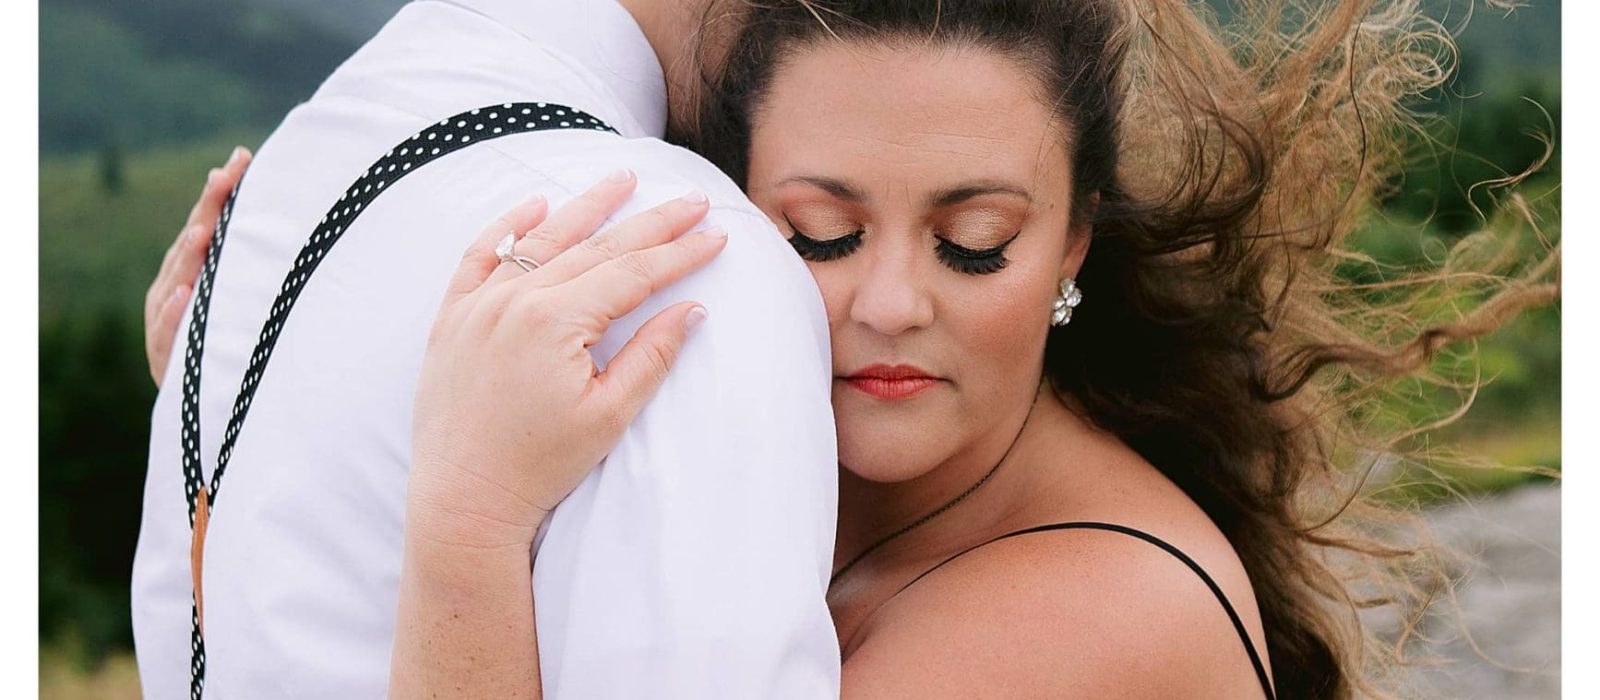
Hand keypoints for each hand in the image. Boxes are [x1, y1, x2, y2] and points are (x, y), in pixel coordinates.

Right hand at [144, 146, 252, 385]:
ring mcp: (166, 322)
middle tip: (223, 178)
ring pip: (175, 282)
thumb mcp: (244, 307)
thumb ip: (254, 270)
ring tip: (201, 232)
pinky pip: (168, 335)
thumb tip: (296, 224)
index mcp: (194, 273)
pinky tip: (180, 296)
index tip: (243, 157)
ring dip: (188, 256)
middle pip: (191, 242)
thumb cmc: (231, 347)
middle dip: (207, 210)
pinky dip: (174, 315)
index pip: (209, 224)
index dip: (222, 192)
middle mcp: (174, 289)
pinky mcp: (166, 360)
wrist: (208, 408)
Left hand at [407, 171, 726, 548]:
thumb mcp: (608, 415)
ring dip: (586, 206)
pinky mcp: (452, 319)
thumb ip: (651, 356)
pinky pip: (479, 256)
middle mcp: (515, 301)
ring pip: (541, 240)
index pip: (632, 272)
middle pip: (596, 246)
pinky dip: (508, 226)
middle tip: (691, 198)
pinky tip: (535, 204)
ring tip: (623, 179)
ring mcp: (478, 306)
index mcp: (556, 322)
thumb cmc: (539, 466)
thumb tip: (691, 309)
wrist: (464, 499)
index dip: (679, 252)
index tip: (715, 234)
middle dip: (650, 222)